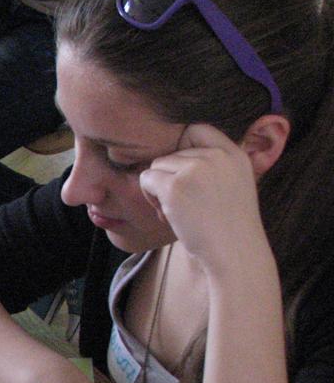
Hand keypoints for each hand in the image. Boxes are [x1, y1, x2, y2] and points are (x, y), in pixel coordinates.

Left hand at [138, 124, 269, 274]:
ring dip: (158, 189)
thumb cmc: (229, 228)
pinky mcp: (175, 187)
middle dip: (170, 177)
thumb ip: (212, 166)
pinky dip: (149, 198)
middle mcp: (216, 156)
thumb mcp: (233, 184)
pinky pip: (146, 180)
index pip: (197, 129)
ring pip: (157, 165)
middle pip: (172, 152)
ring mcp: (195, 169)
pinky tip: (167, 215)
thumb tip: (171, 156)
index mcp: (235, 154)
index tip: (182, 173)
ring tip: (176, 212)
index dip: (182, 148)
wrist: (235, 253)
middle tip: (182, 205)